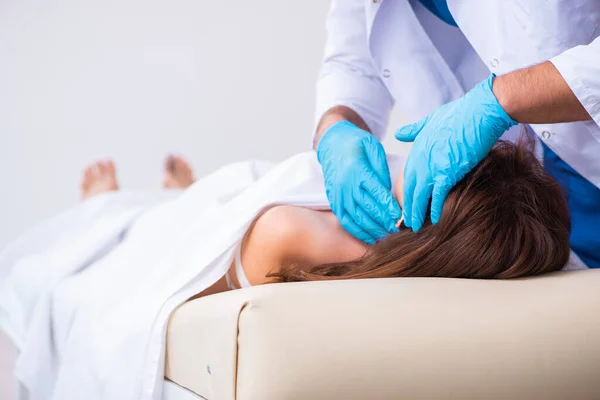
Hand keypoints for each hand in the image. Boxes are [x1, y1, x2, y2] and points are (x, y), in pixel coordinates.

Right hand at [317, 120, 400, 243]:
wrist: (331, 143)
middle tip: (399, 229)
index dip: (389, 206)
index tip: (401, 216)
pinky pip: (346, 222)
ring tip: (389, 235)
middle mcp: (346, 185)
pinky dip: (359, 232)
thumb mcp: (373, 147)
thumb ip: (381, 169)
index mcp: (358, 170)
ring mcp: (339, 195)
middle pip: (368, 208)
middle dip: (385, 221)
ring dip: (374, 229)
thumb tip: (389, 191)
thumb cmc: (356, 144)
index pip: (377, 192)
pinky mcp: (334, 202)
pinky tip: (372, 238)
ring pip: (357, 218)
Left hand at [395, 74, 516, 230]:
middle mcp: (420, 159)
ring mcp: (432, 166)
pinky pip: (436, 195)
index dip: (405, 192)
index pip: (407, 177)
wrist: (479, 112)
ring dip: (416, 212)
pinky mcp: (447, 172)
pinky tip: (433, 220)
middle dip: (407, 207)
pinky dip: (434, 209)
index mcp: (416, 149)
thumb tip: (398, 133)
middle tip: (404, 223)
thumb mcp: (430, 120)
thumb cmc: (459, 114)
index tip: (404, 205)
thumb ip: (413, 130)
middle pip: (409, 189)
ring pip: (419, 195)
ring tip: (414, 226)